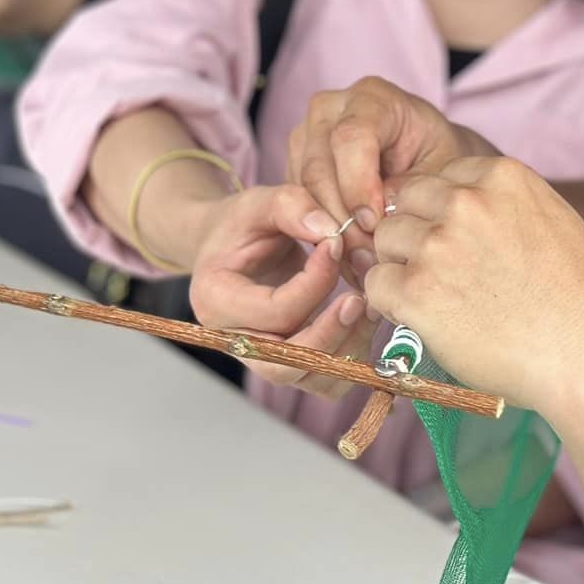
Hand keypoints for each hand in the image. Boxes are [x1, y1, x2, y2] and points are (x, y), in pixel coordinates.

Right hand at [187, 183, 374, 397]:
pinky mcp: (290, 364)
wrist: (232, 246)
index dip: (315, 282)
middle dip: (332, 331)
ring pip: (312, 378)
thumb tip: (331, 231)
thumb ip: (291, 207)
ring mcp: (263, 358)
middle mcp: (234, 340)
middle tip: (361, 297)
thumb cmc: (241, 225)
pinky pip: (326, 380)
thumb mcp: (259, 202)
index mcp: (215, 301)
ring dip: (348, 346)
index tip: (336, 244)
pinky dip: (352, 358)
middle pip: (288, 361)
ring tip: (368, 305)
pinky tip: (364, 319)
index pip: (274, 311)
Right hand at [286, 78, 493, 279]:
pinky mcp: (295, 164)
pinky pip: (297, 204)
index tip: (376, 222)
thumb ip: (408, 190)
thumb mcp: (439, 171)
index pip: (351, 137)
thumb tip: (374, 220)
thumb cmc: (437, 158)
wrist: (425, 156)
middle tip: (368, 256)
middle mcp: (330, 109)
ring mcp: (306, 135)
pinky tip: (349, 257)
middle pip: (319, 169)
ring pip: (302, 191)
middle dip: (342, 219)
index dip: (359, 185)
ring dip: (330, 232)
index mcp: (372, 98)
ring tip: (362, 262)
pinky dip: (321, 234)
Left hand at [364, 156, 583, 416]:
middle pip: (405, 202)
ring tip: (433, 294)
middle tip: (439, 271)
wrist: (579, 353)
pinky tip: (420, 316)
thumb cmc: (573, 293)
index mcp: (500, 177)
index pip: (438, 178)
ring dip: (399, 266)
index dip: (440, 213)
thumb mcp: (554, 218)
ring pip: (384, 240)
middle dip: (415, 233)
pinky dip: (390, 303)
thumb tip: (469, 192)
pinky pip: (376, 284)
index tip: (457, 243)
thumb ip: (507, 198)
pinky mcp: (416, 291)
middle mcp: (465, 203)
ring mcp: (438, 246)